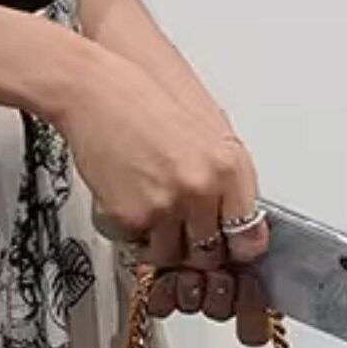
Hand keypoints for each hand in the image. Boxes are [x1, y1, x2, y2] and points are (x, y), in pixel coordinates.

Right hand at [58, 42, 273, 344]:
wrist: (97, 90)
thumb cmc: (146, 103)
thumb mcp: (208, 132)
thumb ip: (225, 179)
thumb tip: (234, 219)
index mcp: (228, 166)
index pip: (249, 238)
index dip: (236, 249)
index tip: (229, 249)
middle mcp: (202, 188)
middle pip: (210, 254)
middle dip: (196, 248)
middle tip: (182, 228)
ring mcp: (166, 206)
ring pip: (172, 257)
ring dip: (162, 243)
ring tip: (152, 208)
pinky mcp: (130, 218)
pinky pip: (138, 246)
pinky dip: (133, 233)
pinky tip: (130, 200)